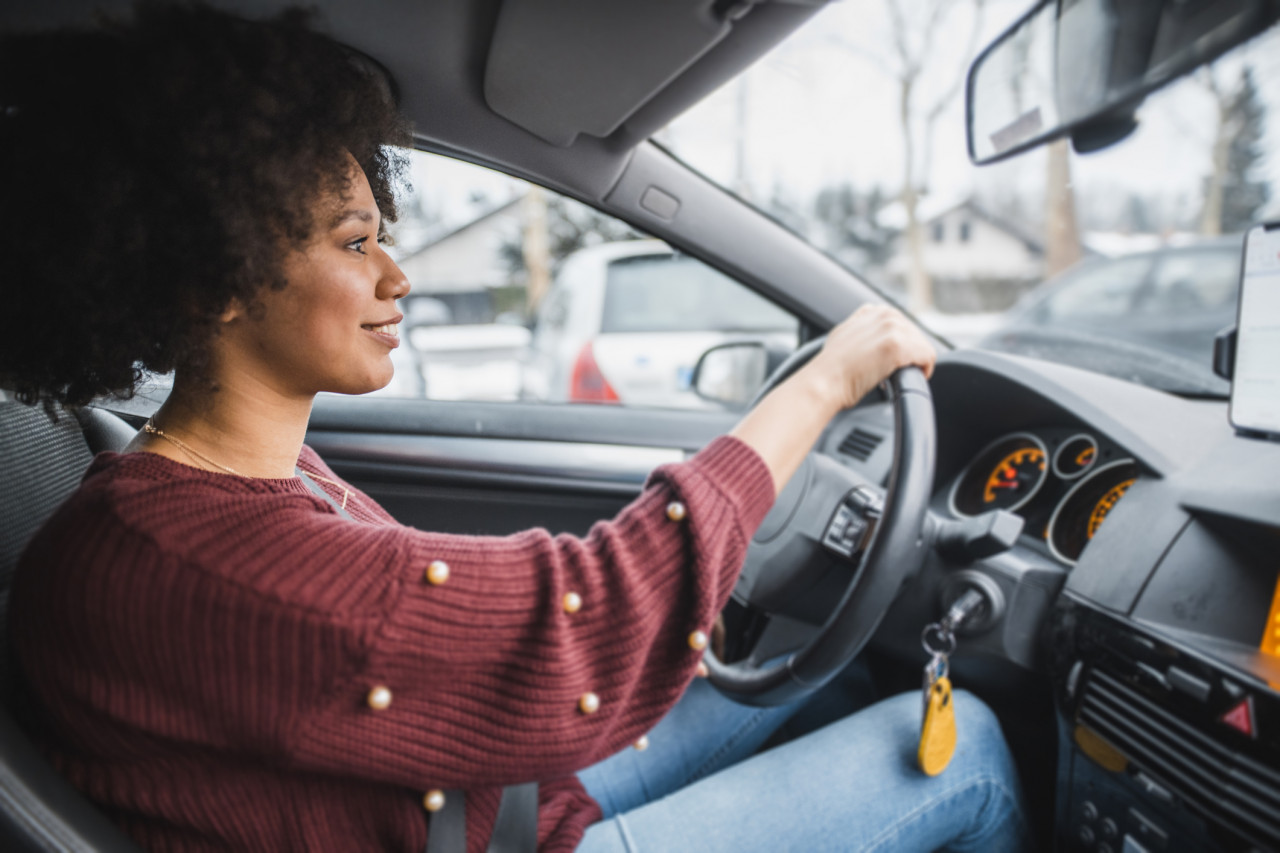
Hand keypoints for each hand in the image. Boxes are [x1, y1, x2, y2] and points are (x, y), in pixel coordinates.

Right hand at [800, 305, 936, 412]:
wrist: (823, 382)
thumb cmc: (830, 369)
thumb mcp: (843, 337)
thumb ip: (860, 330)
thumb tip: (872, 340)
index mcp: (872, 311)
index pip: (903, 327)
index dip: (901, 348)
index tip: (892, 363)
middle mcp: (884, 315)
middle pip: (916, 336)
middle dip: (909, 356)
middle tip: (893, 374)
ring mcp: (892, 328)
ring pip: (923, 346)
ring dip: (915, 364)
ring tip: (898, 377)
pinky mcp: (899, 346)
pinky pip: (928, 357)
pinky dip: (924, 370)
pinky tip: (908, 379)